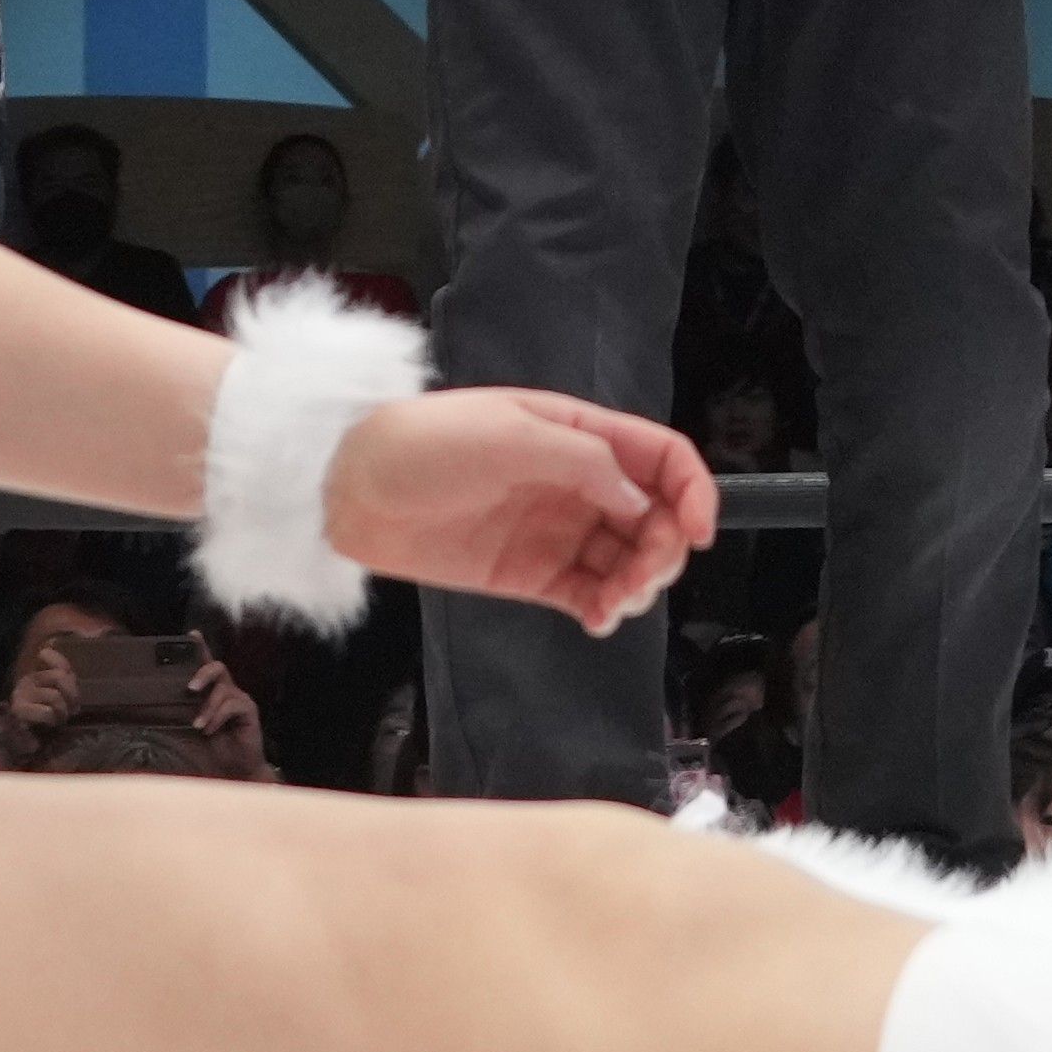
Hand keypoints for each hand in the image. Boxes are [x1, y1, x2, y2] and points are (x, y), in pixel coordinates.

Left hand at [322, 386, 715, 632]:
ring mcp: (557, 530)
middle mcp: (578, 482)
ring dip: (638, 585)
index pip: (661, 458)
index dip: (692, 491)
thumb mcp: (510, 435)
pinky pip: (589, 594)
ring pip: (628, 561)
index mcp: (580, 433)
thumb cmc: (428, 444)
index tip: (698, 533)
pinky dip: (607, 609)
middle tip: (639, 578)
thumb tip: (640, 502)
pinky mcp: (532, 574)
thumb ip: (584, 462)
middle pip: (655, 518)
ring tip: (612, 604)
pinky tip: (599, 618)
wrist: (353, 491)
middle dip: (664, 550)